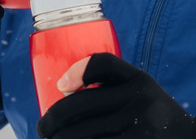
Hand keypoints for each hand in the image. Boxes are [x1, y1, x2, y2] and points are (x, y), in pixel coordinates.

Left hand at [37, 53, 195, 138]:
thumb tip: (62, 91)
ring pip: (81, 134)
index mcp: (140, 80)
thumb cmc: (152, 118)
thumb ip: (111, 88)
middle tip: (43, 129)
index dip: (77, 71)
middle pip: (80, 105)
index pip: (103, 63)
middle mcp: (141, 100)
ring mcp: (140, 128)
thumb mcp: (141, 94)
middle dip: (52, 121)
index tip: (60, 86)